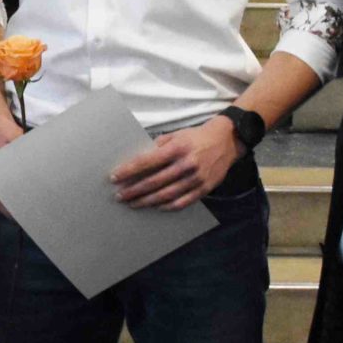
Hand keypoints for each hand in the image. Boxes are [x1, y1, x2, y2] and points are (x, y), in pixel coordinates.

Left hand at [110, 117, 236, 210]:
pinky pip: (182, 202)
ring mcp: (196, 178)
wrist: (227, 140)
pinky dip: (167, 206)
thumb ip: (158, 146)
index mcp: (177, 148)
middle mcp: (187, 164)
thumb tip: (138, 160)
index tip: (114, 177)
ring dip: (146, 201)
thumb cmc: (196, 137)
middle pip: (154, 181)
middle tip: (120, 196)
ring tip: (133, 204)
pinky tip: (155, 206)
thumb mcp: (176, 135)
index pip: (147, 161)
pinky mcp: (204, 188)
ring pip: (166, 195)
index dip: (129, 171)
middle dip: (134, 190)